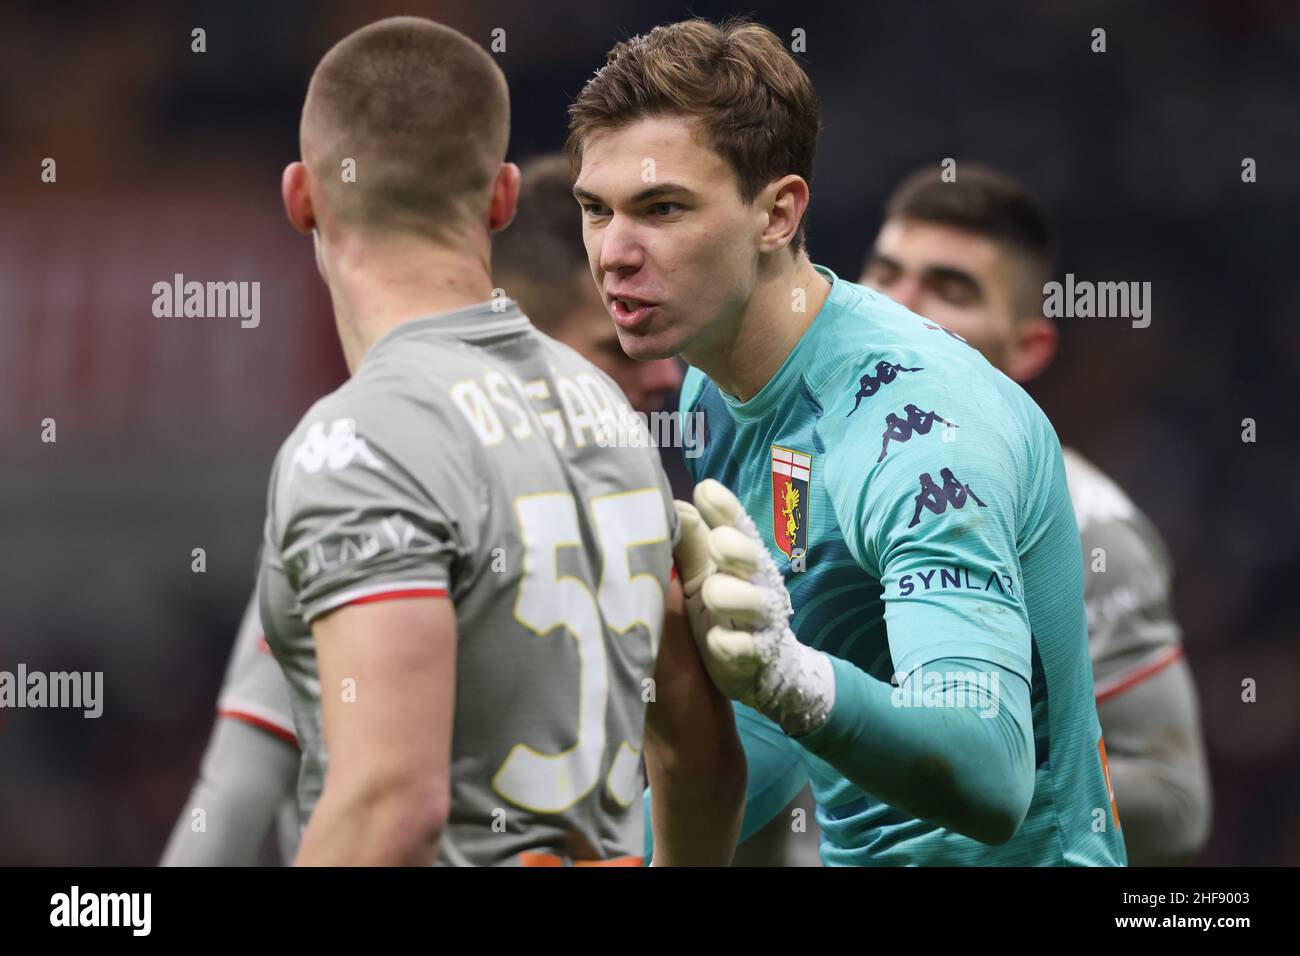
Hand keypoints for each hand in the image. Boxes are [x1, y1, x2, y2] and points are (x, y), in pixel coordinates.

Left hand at [678, 479, 835, 735]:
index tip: (705, 491)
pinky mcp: (755, 658)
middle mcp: (754, 583)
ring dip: (732, 595)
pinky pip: (746, 649)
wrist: (759, 667)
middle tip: (717, 543)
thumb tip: (672, 504)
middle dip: (735, 549)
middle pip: (750, 558)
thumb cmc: (720, 606)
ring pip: (752, 603)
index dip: (724, 509)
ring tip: (712, 594)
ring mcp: (758, 622)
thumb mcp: (701, 572)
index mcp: (739, 556)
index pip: (736, 525)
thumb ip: (690, 541)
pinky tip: (718, 641)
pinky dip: (732, 644)